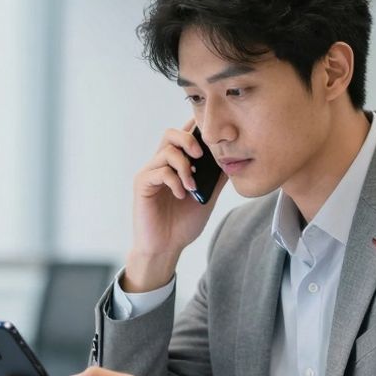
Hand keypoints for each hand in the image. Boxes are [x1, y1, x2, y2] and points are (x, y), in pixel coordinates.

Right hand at [125, 118, 227, 290]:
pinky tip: (181, 194)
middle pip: (170, 134)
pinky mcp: (142, 184)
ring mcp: (150, 173)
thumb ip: (216, 178)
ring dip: (184, 167)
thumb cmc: (183, 223)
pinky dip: (174, 181)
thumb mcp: (208, 197)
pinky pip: (159, 171)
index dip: (195, 127)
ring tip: (192, 187)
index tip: (212, 133)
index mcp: (176, 164)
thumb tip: (232, 158)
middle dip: (188, 139)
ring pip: (167, 152)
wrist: (166, 247)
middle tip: (200, 156)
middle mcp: (161, 164)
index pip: (184, 136)